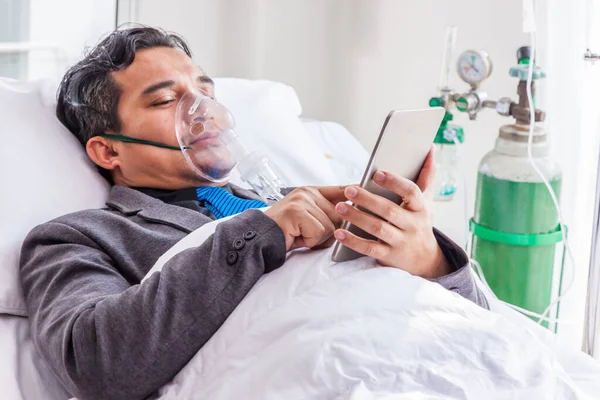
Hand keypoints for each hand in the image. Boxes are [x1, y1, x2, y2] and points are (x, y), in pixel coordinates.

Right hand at [265, 185, 347, 250]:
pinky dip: (309, 241)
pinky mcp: (297, 212)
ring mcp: (302, 201)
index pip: (340, 189)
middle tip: (307, 233)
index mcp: (311, 191)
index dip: (355, 191)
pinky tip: (296, 237)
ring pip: (330, 226)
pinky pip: (318, 232)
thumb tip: (350, 218)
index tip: (367, 188)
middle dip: (328, 232)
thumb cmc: (286, 232)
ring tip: (299, 235)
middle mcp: (307, 193)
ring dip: (317, 239)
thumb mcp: (308, 218)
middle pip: (339, 215)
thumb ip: (326, 214)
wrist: (260, 237)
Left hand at [333, 148, 449, 278]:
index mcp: (421, 208)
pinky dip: (353, 241)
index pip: (411, 192)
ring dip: (357, 218)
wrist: (426, 260)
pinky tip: (339, 233)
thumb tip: (430, 147)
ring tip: (340, 207)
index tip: (377, 173)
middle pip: (389, 211)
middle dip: (368, 200)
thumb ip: (427, 174)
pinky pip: (370, 249)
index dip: (395, 182)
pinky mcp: (389, 256)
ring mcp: (401, 242)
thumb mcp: (427, 200)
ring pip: (378, 229)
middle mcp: (412, 225)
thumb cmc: (420, 222)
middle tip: (348, 190)